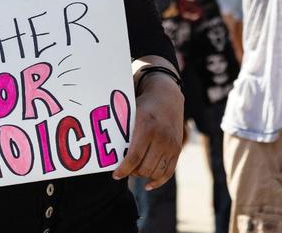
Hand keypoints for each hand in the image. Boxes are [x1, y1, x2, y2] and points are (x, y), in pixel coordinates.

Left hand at [112, 74, 183, 189]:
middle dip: (132, 173)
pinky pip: (168, 172)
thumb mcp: (130, 113)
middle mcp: (160, 137)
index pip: (134, 157)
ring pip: (155, 172)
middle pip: (144, 167)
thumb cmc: (143, 107)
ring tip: (134, 171)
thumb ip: (122, 130)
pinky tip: (148, 185)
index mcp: (146, 127)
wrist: (167, 97)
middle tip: (124, 170)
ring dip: (143, 175)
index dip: (123, 170)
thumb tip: (104, 149)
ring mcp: (171, 144)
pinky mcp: (177, 150)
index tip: (115, 175)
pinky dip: (157, 181)